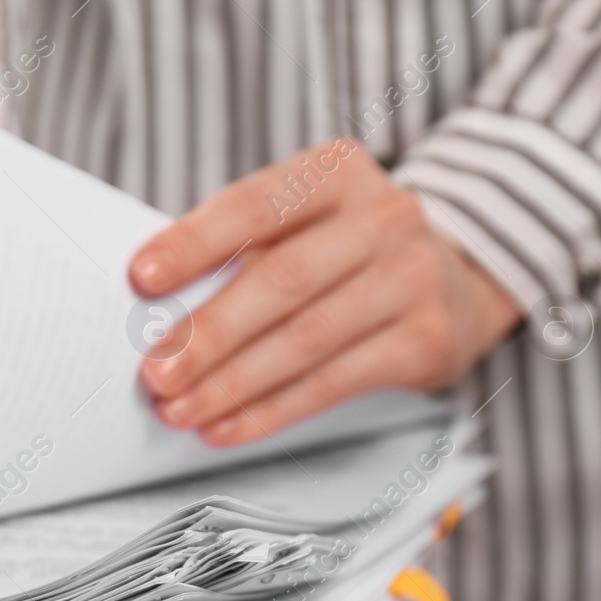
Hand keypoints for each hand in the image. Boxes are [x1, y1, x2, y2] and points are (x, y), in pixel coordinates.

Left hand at [128, 138, 520, 445]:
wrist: (459, 275)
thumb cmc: (346, 250)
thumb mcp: (306, 220)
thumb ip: (242, 247)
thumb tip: (154, 310)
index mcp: (336, 173)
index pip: (254, 206)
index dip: (195, 242)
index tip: (141, 278)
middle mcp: (382, 218)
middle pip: (281, 281)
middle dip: (210, 333)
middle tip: (155, 372)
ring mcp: (412, 278)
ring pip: (306, 340)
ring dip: (232, 383)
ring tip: (178, 409)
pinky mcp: (427, 339)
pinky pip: (334, 383)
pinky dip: (270, 411)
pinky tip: (226, 427)